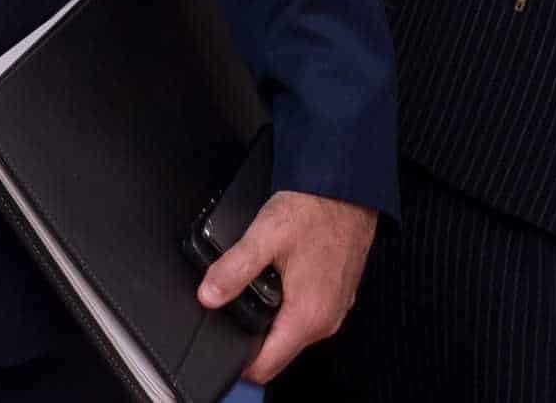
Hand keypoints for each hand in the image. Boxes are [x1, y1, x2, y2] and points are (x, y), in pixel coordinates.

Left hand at [197, 190, 378, 384]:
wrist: (348, 189)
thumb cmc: (313, 210)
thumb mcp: (264, 236)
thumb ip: (234, 269)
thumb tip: (208, 295)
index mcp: (307, 315)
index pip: (267, 366)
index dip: (239, 361)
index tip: (219, 345)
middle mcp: (325, 320)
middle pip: (279, 351)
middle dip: (252, 338)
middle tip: (230, 307)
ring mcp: (334, 309)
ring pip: (292, 332)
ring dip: (270, 320)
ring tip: (250, 290)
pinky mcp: (337, 295)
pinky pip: (306, 315)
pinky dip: (288, 306)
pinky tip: (276, 280)